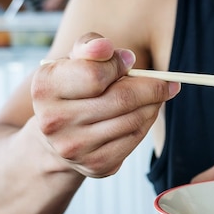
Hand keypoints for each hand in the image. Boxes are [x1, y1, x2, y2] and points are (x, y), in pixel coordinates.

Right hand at [31, 32, 180, 177]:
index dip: (120, 66)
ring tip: (156, 97)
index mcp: (45, 87)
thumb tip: (113, 51)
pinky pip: (135, 139)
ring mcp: (75, 147)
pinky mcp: (96, 165)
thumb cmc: (74, 89)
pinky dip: (146, 124)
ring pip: (133, 120)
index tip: (131, 62)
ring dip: (153, 106)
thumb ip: (92, 47)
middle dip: (151, 88)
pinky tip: (144, 115)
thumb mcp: (75, 61)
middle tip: (167, 83)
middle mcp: (54, 121)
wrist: (58, 138)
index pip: (96, 74)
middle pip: (122, 100)